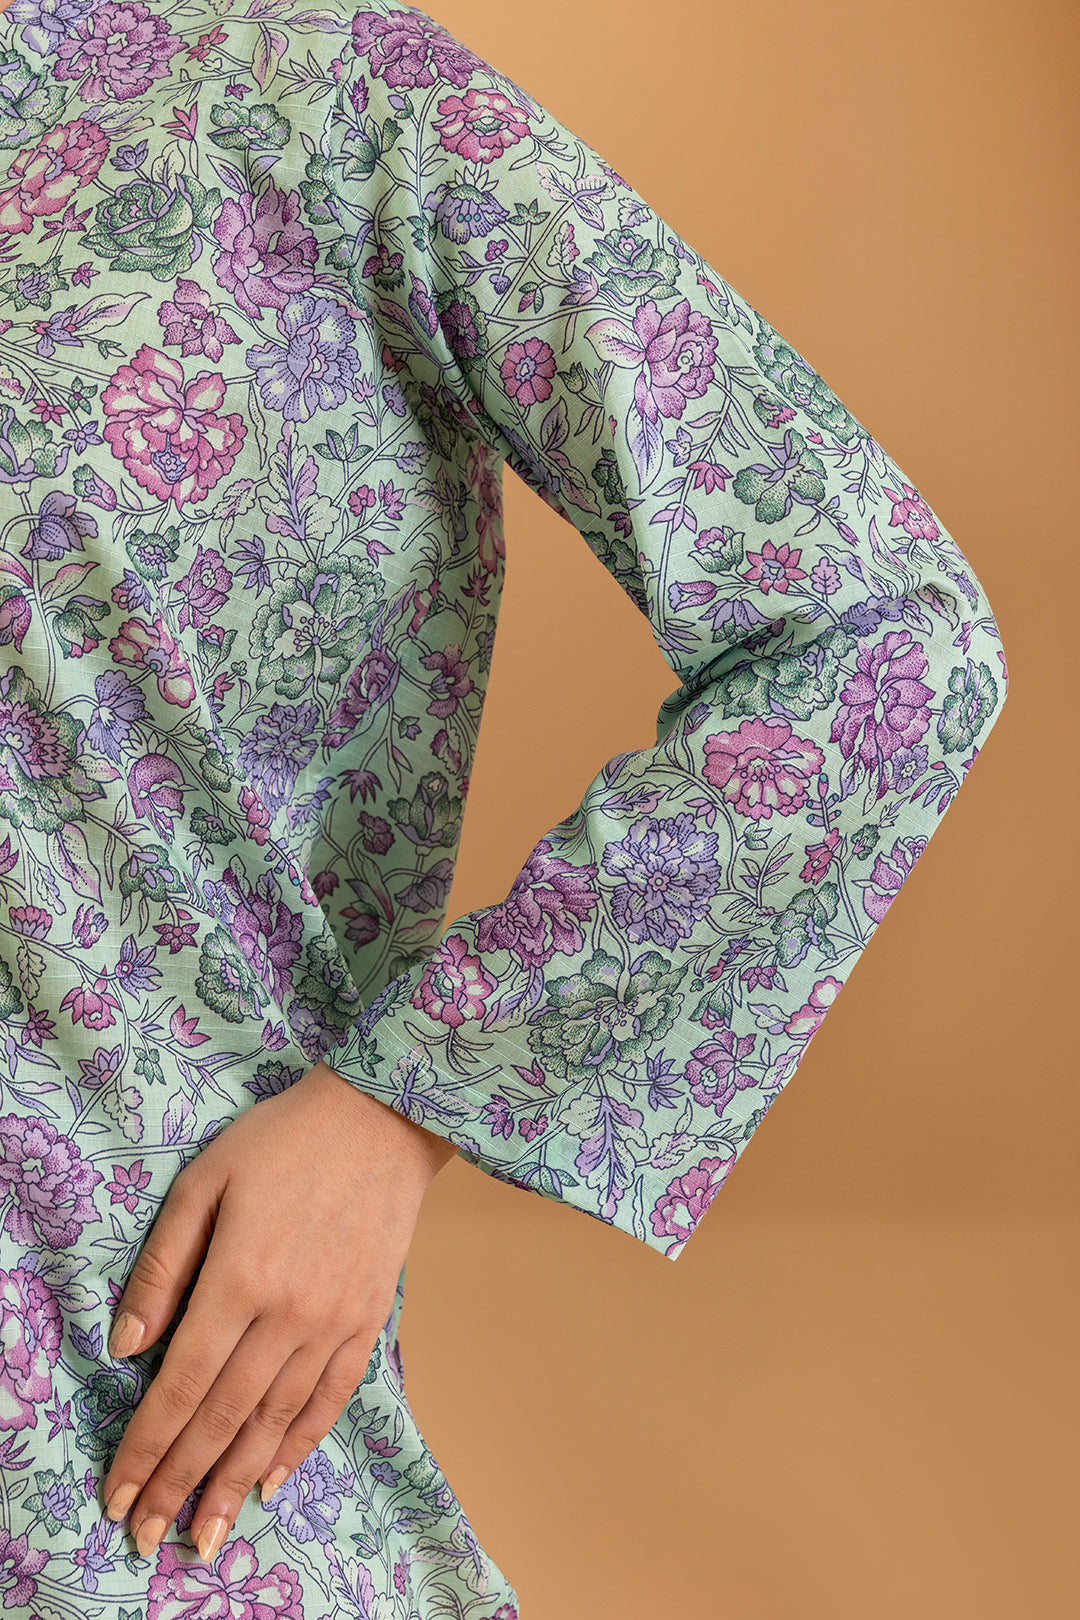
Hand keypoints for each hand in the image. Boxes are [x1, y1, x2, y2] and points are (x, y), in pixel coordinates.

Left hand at [101, 1060, 457, 1562]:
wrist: (380, 1118)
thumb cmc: (282, 1140)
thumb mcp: (204, 1182)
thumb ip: (163, 1266)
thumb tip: (128, 1347)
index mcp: (239, 1277)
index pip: (181, 1385)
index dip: (147, 1448)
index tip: (120, 1496)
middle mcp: (288, 1313)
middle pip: (225, 1417)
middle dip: (182, 1482)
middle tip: (151, 1536)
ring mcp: (334, 1321)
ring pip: (278, 1421)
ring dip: (237, 1482)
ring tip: (208, 1532)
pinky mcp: (368, 1319)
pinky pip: (331, 1398)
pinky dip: (301, 1445)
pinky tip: (273, 1479)